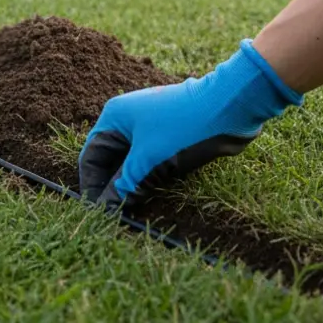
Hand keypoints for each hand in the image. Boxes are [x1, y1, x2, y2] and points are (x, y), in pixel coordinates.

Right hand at [78, 39, 303, 207]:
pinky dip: (147, 178)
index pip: (91, 156)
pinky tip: (149, 195)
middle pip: (110, 160)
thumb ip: (124, 186)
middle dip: (111, 187)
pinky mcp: (168, 136)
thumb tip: (105, 209)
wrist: (232, 107)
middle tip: (114, 214)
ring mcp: (149, 127)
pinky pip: (149, 161)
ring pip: (131, 162)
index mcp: (115, 117)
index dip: (91, 185)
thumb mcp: (149, 161)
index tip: (96, 210)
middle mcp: (128, 120)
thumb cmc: (185, 128)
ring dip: (130, 185)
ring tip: (131, 209)